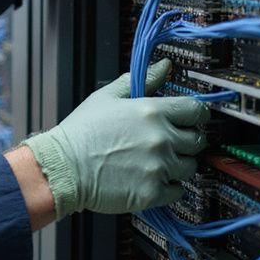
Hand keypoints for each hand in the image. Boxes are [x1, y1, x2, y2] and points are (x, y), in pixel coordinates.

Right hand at [25, 60, 208, 217]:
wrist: (63, 167)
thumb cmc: (81, 133)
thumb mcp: (107, 97)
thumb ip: (141, 80)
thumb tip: (163, 67)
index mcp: (151, 112)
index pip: (196, 111)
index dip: (195, 115)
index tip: (190, 120)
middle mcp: (160, 139)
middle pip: (197, 141)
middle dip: (185, 141)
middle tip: (166, 142)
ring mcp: (158, 167)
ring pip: (189, 167)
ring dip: (177, 164)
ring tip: (154, 162)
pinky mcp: (152, 193)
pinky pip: (177, 191)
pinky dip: (168, 186)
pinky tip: (149, 178)